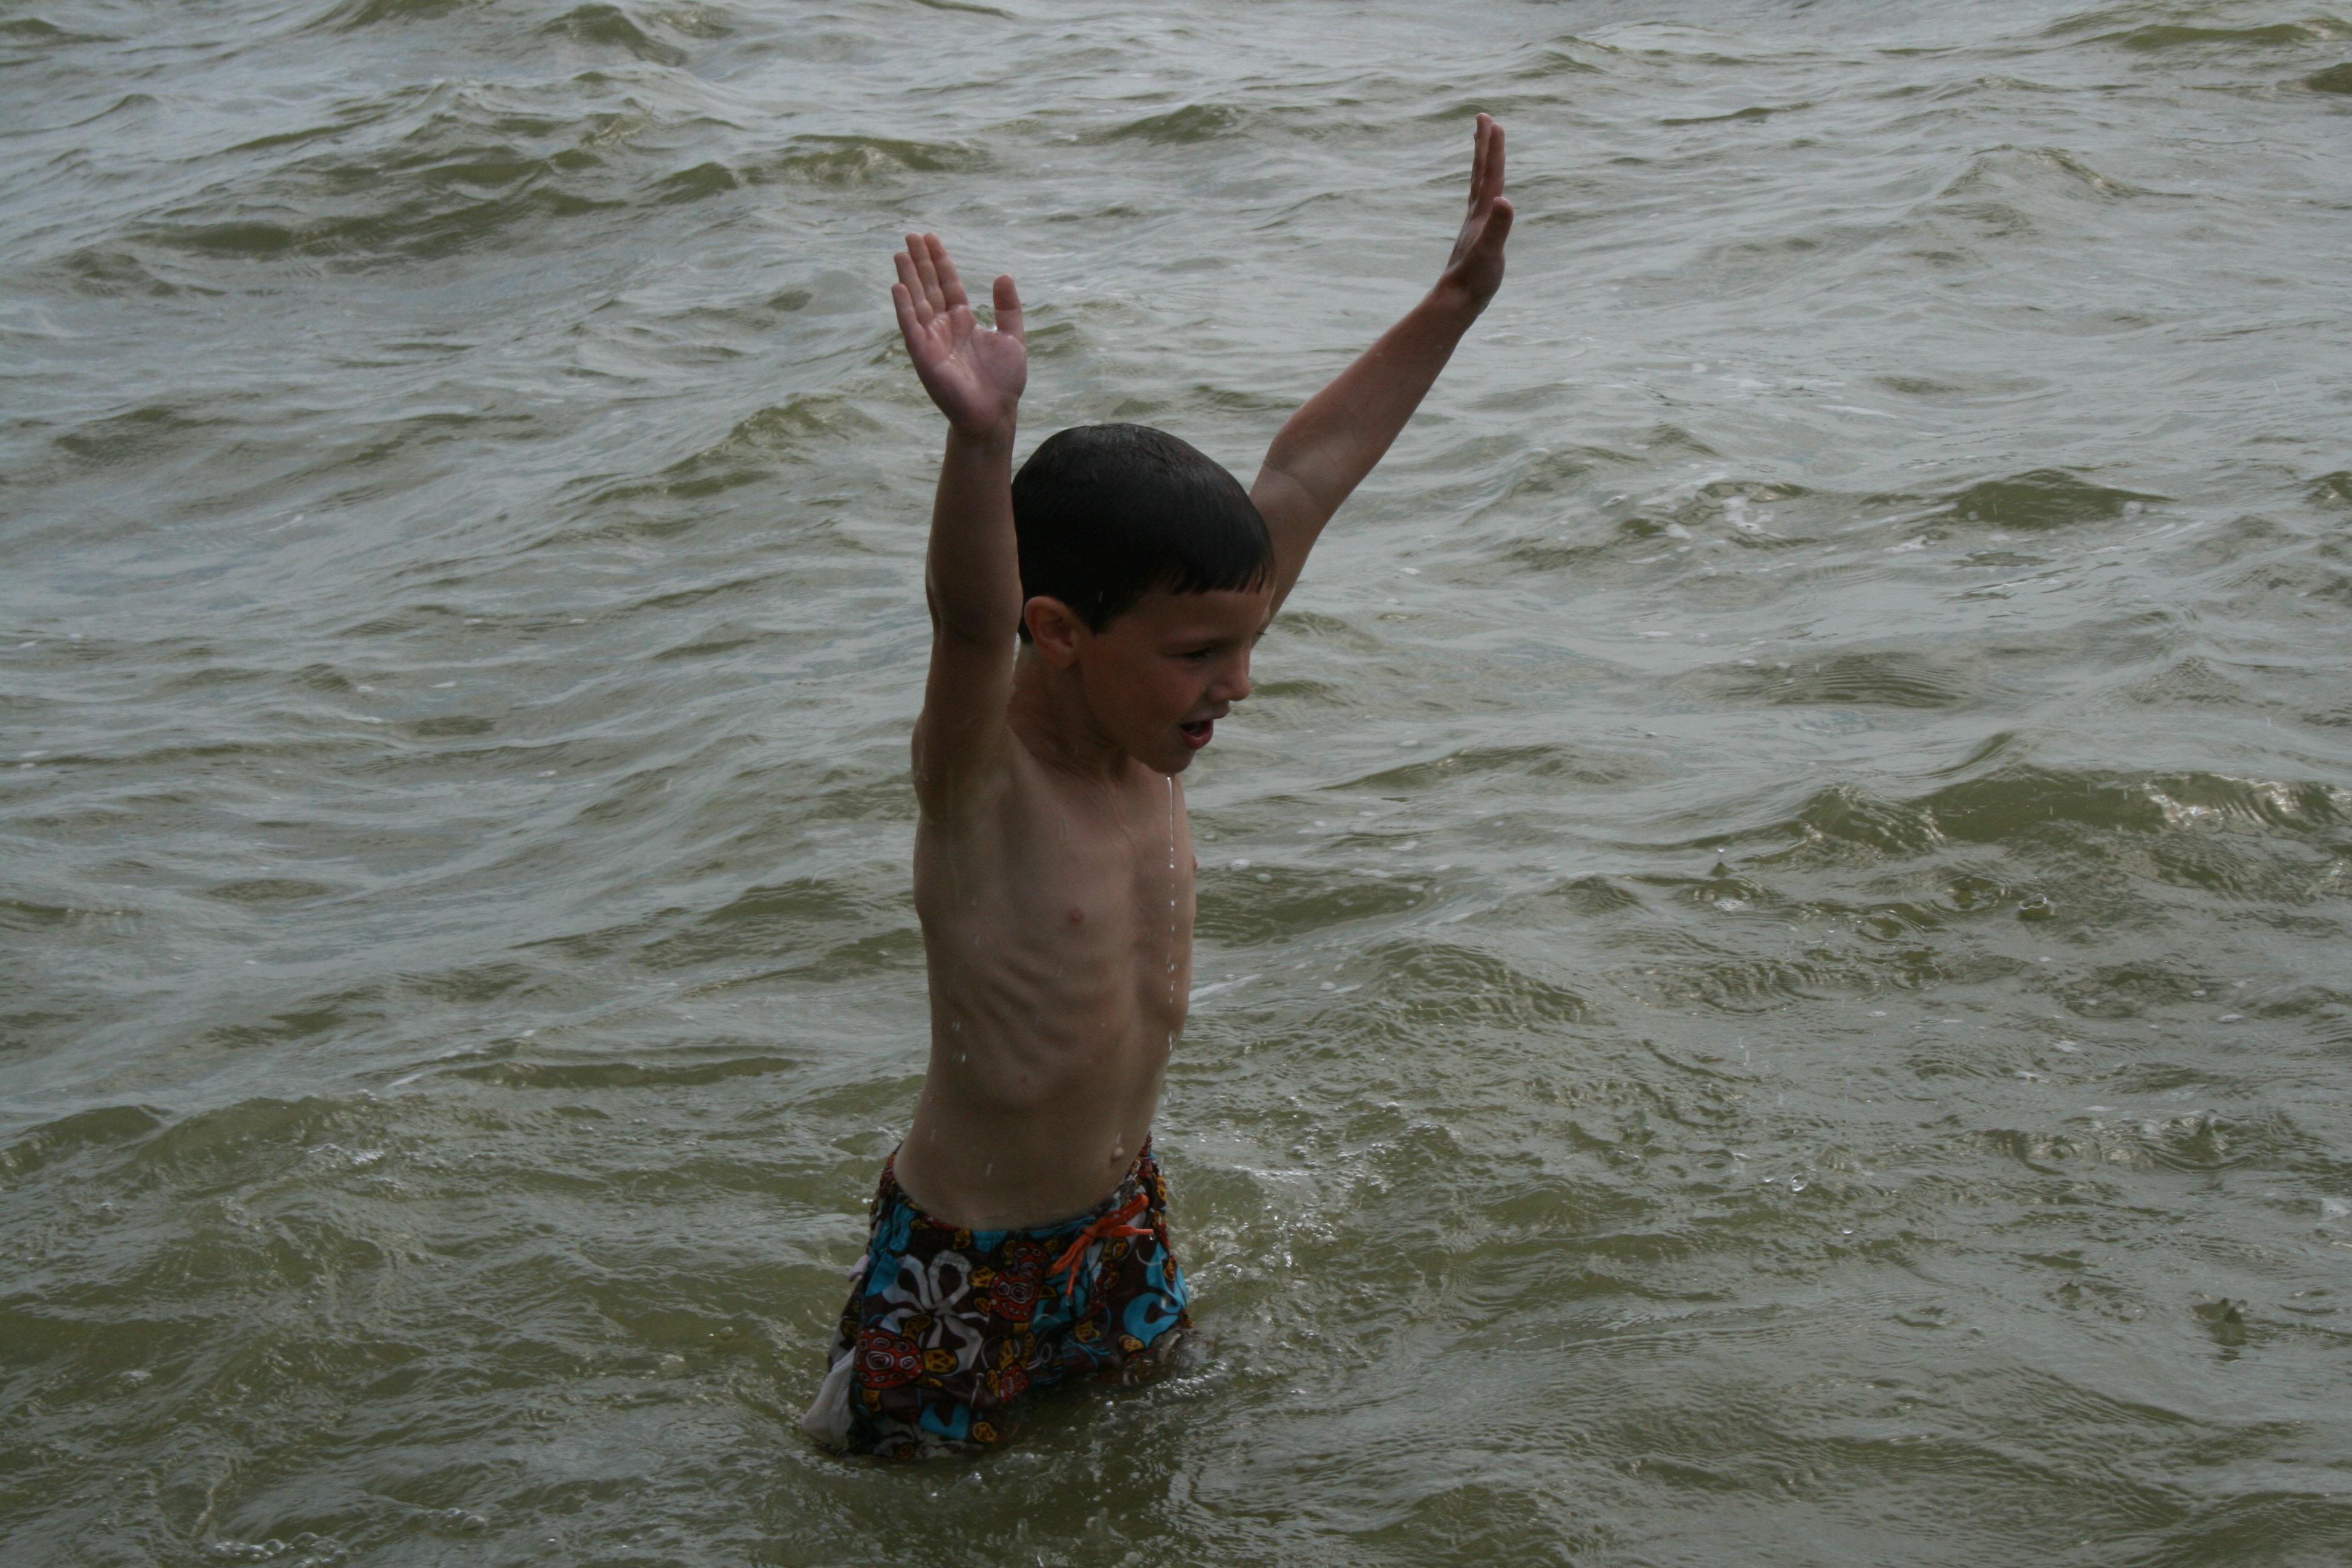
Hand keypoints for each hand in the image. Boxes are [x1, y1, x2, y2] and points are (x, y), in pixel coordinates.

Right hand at [892, 232, 1025, 437]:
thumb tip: (1003, 275)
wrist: (995, 414)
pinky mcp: (924, 356)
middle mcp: (944, 327)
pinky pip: (911, 328)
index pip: (948, 283)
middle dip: (920, 261)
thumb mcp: (1012, 338)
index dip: (940, 260)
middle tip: (910, 235)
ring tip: (900, 253)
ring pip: (917, 302)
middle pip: (929, 287)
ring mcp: (932, 340)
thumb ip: (1008, 308)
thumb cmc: (1003, 382)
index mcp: (963, 320)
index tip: (931, 237)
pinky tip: (897, 286)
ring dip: (908, 278)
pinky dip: (904, 308)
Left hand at [1436, 113, 1511, 310]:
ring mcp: (1474, 224)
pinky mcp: (1476, 236)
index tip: (1492, 120)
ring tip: (1482, 146)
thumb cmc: (1475, 280)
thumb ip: (1498, 226)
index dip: (1493, 148)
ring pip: (1478, 185)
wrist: (1455, 302)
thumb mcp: (1491, 253)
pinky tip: (1486, 192)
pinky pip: (1481, 203)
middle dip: (1484, 144)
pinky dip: (1484, 189)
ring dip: (1482, 163)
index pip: (1490, 174)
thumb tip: (1504, 200)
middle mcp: (1476, 214)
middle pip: (1481, 172)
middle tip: (1483, 117)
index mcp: (1482, 214)